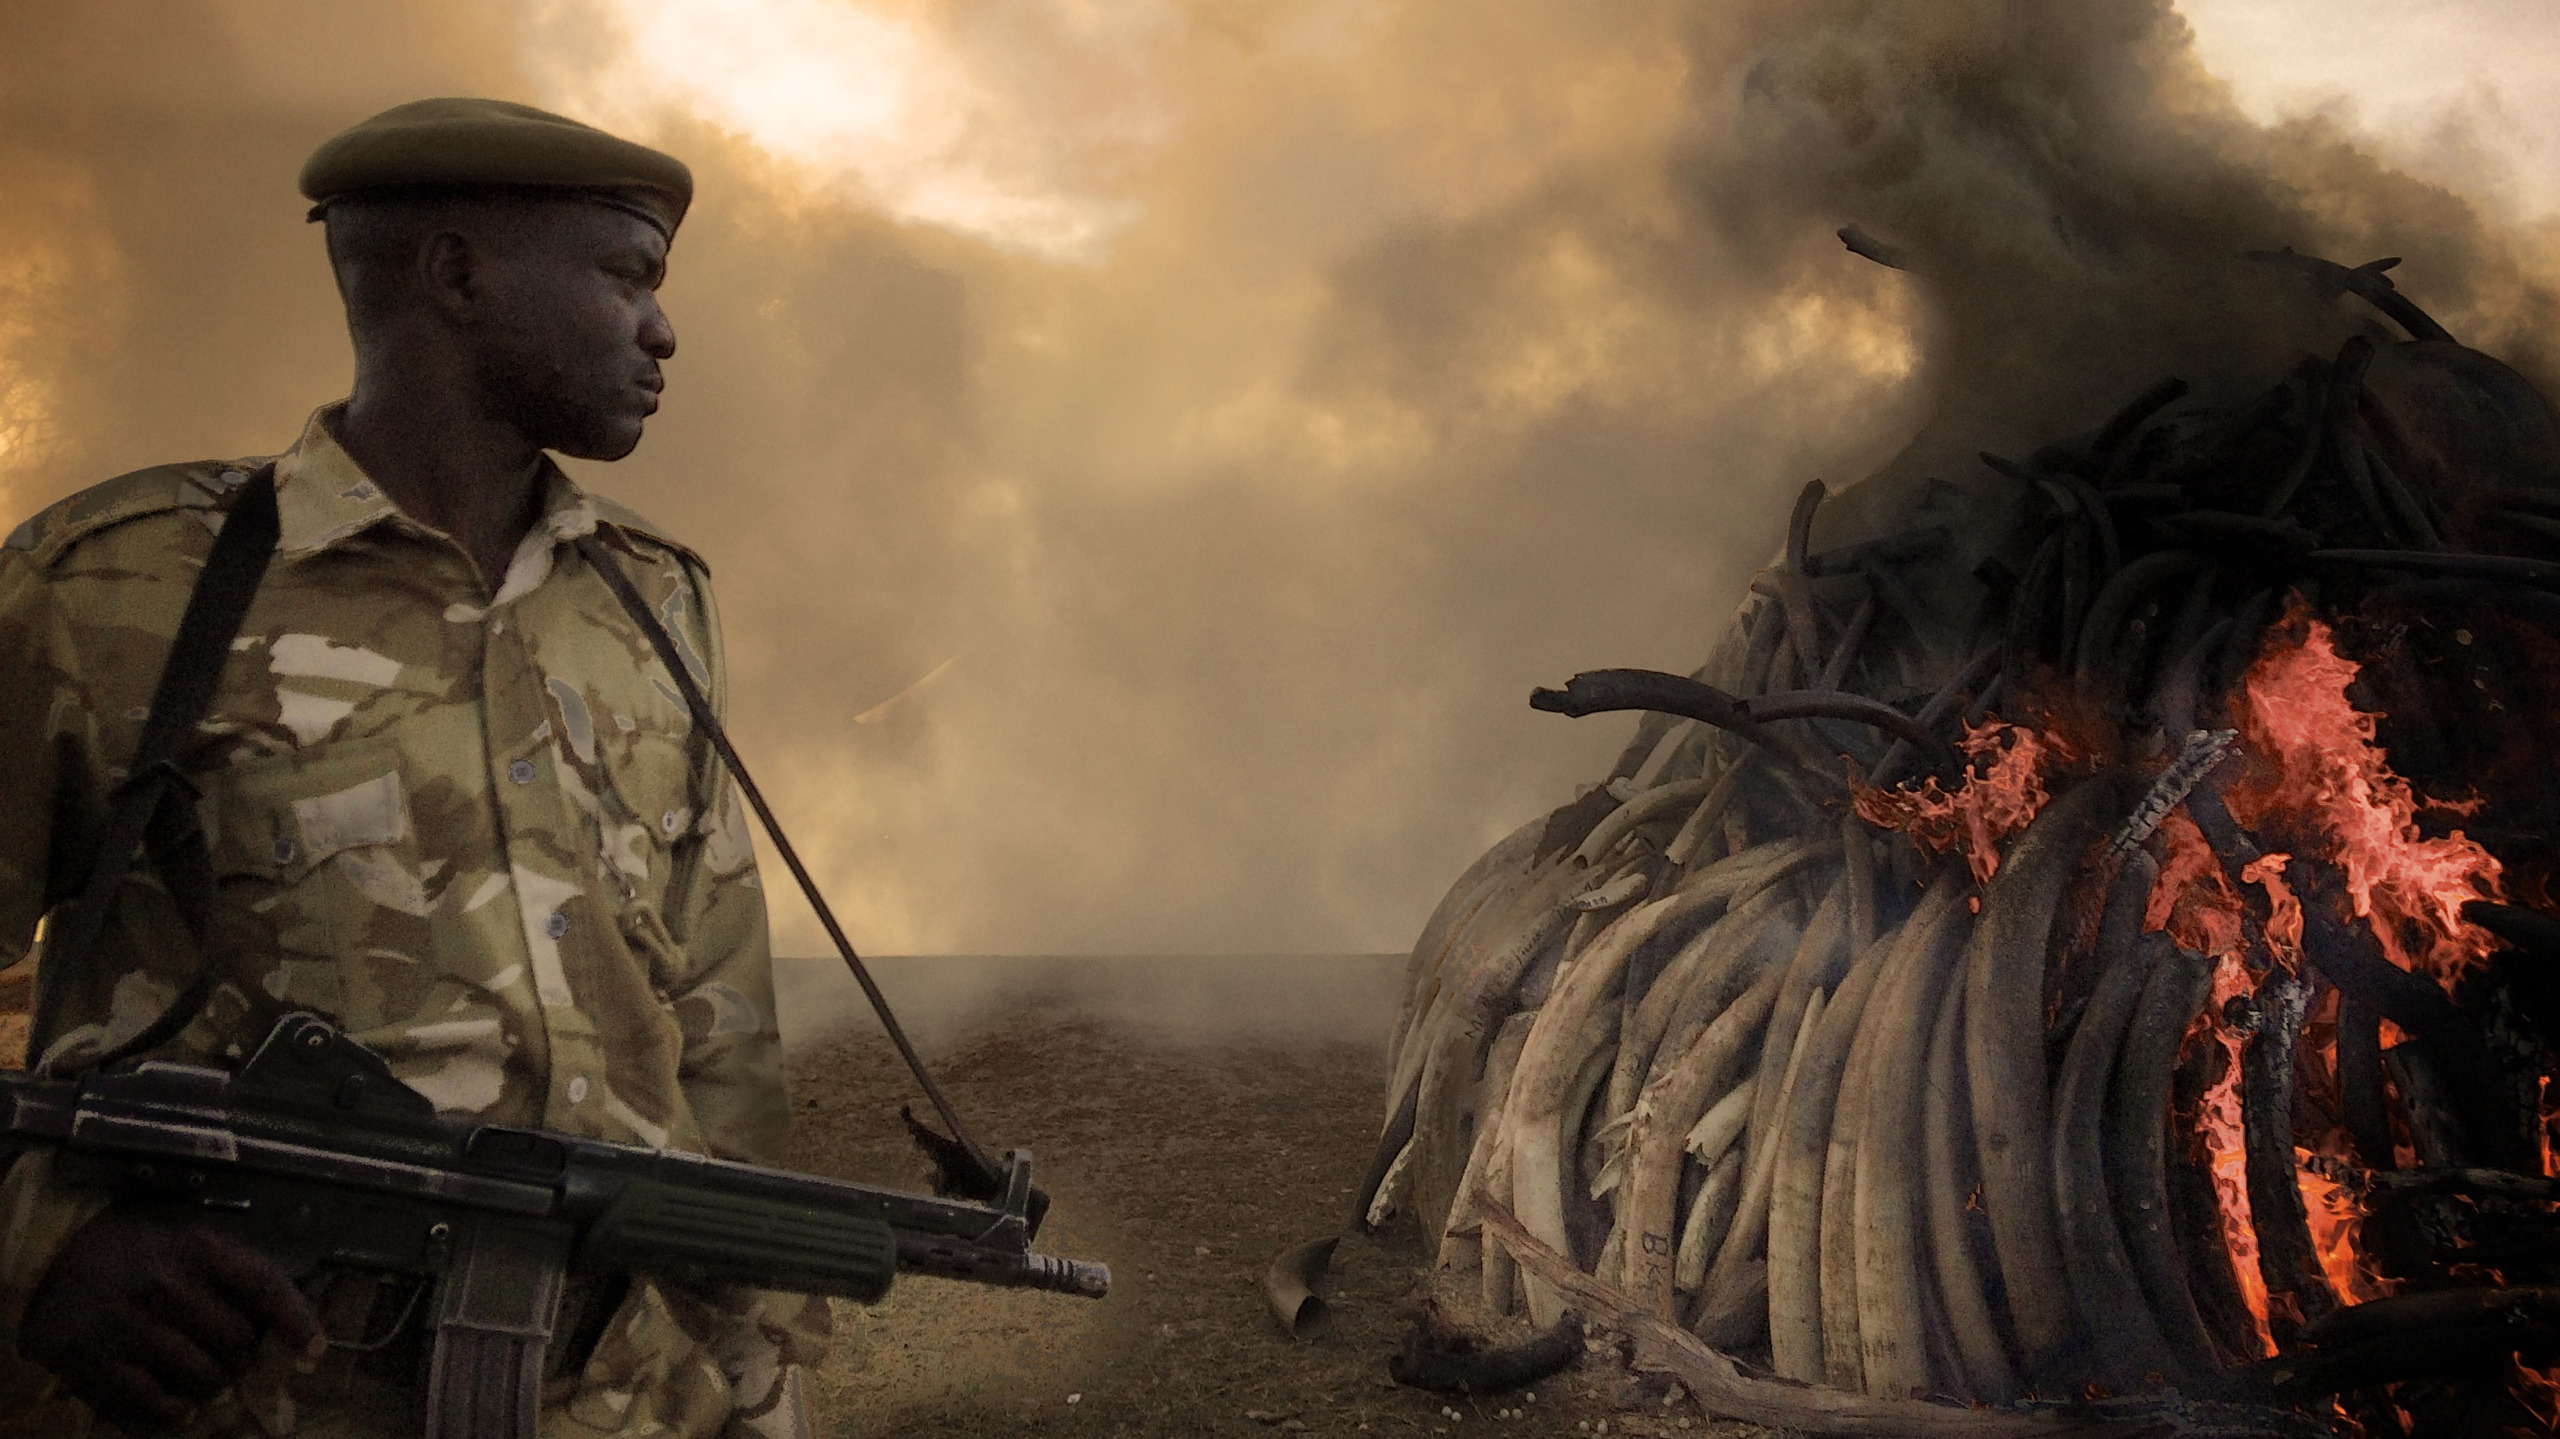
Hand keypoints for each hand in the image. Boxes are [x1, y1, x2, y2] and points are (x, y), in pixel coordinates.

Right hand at [21, 1200, 325, 1433]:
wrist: (53, 1254)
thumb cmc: (137, 1251)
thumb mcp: (190, 1243)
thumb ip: (234, 1276)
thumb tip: (283, 1327)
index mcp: (197, 1248)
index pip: (265, 1286)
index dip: (298, 1321)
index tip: (315, 1352)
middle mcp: (164, 1283)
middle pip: (239, 1343)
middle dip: (242, 1358)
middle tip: (229, 1359)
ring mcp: (126, 1322)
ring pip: (205, 1378)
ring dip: (213, 1386)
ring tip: (203, 1378)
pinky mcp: (91, 1358)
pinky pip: (158, 1404)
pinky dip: (176, 1411)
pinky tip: (177, 1403)